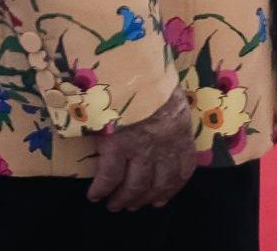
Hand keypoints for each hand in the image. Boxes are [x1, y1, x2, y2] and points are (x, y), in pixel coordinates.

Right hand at [87, 86, 195, 211]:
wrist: (134, 71)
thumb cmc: (153, 78)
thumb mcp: (171, 94)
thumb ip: (170, 112)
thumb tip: (166, 116)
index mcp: (180, 131)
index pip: (183, 167)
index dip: (172, 187)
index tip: (162, 198)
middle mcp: (163, 146)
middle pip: (158, 183)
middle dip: (145, 198)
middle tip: (133, 206)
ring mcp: (139, 149)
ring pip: (134, 186)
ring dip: (123, 199)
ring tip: (113, 205)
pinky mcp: (116, 148)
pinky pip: (107, 178)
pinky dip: (100, 189)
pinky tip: (93, 195)